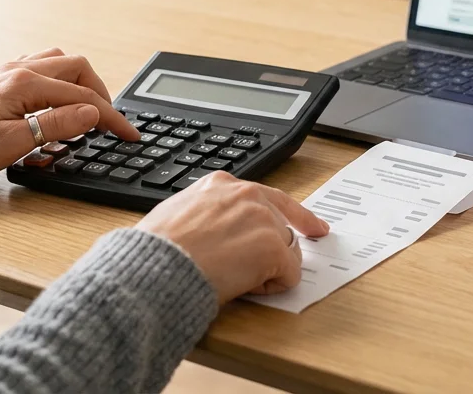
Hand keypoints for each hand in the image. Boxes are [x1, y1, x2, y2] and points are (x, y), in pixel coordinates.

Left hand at [0, 49, 140, 181]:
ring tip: (88, 108)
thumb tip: (93, 112)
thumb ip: (57, 124)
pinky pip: (41, 67)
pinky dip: (60, 80)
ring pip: (60, 62)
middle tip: (109, 120)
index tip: (128, 133)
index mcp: (25, 83)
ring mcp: (10, 71)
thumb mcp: (14, 143)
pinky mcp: (2, 79)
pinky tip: (59, 98)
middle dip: (100, 92)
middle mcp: (19, 69)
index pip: (82, 96)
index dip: (110, 116)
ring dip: (80, 81)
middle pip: (77, 68)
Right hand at [136, 172, 329, 301]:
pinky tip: (244, 286)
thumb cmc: (158, 249)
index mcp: (222, 184)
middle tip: (260, 270)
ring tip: (232, 276)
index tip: (314, 227)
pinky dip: (271, 288)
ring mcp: (263, 219)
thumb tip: (214, 233)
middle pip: (281, 225)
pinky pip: (289, 275)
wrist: (157, 266)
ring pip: (286, 251)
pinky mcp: (273, 247)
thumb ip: (207, 215)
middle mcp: (247, 194)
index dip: (294, 216)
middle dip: (273, 250)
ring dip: (267, 269)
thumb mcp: (178, 214)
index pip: (269, 197)